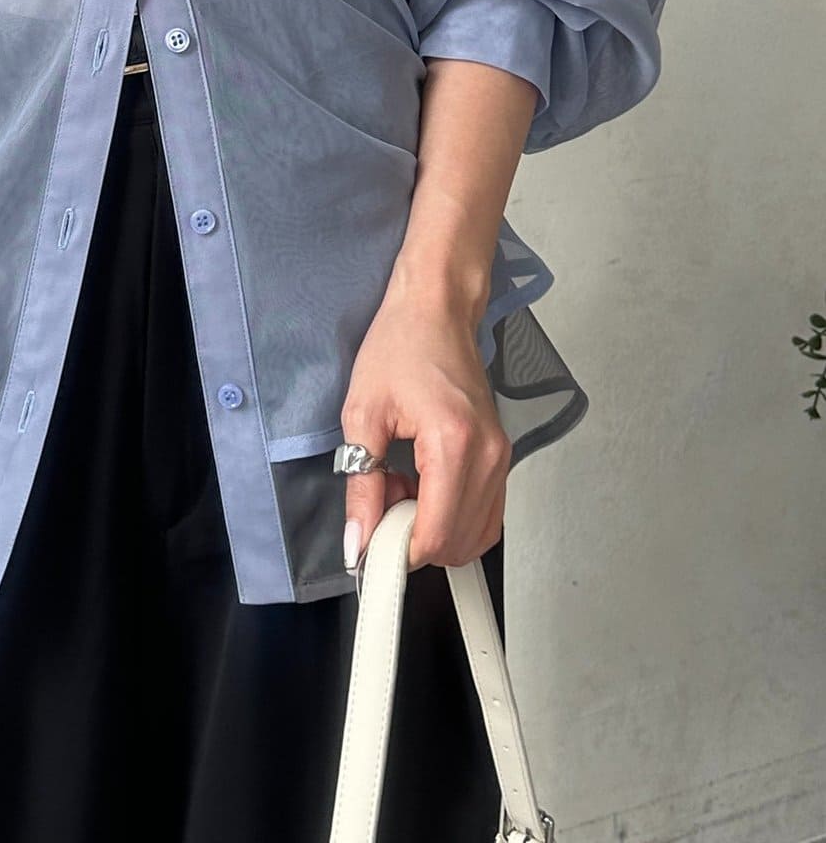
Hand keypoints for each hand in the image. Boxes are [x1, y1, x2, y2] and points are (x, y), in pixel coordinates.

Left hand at [339, 274, 510, 574]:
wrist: (437, 308)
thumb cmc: (400, 345)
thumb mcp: (362, 413)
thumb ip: (360, 484)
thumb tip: (358, 543)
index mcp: (454, 444)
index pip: (435, 535)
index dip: (397, 551)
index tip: (367, 543)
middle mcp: (489, 456)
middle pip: (458, 543)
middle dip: (414, 539)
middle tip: (379, 502)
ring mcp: (501, 457)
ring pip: (475, 534)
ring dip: (433, 529)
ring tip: (397, 487)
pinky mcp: (501, 456)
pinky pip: (484, 512)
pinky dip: (451, 515)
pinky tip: (419, 485)